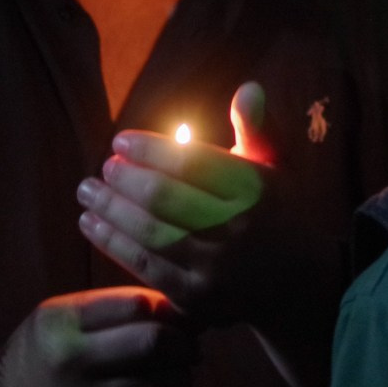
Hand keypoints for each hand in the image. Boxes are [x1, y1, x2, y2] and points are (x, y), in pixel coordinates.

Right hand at [0, 286, 195, 386]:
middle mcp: (70, 358)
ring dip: (181, 380)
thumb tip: (175, 306)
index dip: (172, 311)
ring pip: (159, 385)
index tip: (184, 319)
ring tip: (180, 377)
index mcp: (63, 320)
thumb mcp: (59, 323)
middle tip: (191, 350)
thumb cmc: (37, 362)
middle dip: (184, 345)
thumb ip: (110, 311)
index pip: (137, 304)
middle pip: (154, 342)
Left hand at [77, 81, 288, 324]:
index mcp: (257, 189)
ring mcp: (216, 267)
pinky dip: (111, 242)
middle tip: (103, 167)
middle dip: (123, 177)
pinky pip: (144, 265)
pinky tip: (91, 224)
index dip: (148, 148)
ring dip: (109, 208)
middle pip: (163, 196)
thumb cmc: (276, 213)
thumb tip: (247, 88)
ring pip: (148, 231)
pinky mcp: (197, 298)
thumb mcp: (276, 168)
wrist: (300, 283)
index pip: (191, 161)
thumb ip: (257, 128)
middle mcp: (238, 228)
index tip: (120, 140)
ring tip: (87, 192)